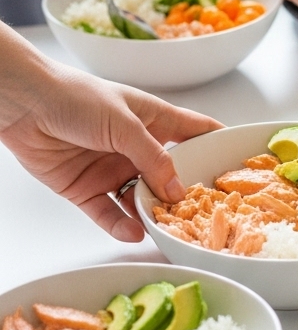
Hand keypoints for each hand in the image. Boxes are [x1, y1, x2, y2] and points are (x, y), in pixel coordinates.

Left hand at [0, 26, 221, 241]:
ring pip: (141, 199)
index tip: (240, 163)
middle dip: (185, 195)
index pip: (194, 131)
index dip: (216, 144)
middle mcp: (135, 147)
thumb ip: (154, 158)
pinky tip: (136, 232)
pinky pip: (109, 214)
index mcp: (152, 119)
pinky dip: (122, 225)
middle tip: (205, 215)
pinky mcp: (86, 190)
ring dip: (153, 214)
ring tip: (169, 230)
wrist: (25, 104)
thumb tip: (178, 191)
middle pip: (169, 175)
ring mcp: (112, 169)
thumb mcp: (125, 124)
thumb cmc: (76, 97)